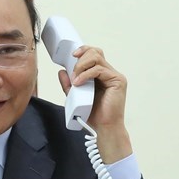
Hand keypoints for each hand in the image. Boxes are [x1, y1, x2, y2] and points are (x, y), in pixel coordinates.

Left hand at [57, 45, 131, 162]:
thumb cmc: (93, 115)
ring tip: (75, 79)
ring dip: (81, 66)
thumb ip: (69, 85)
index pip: (93, 54)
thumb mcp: (75, 97)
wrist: (103, 128)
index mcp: (101, 75)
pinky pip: (99, 70)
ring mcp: (114, 76)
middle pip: (95, 52)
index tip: (71, 56)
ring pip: (97, 58)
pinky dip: (86, 75)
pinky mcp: (117, 81)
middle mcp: (109, 73)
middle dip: (80, 58)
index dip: (83, 51)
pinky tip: (78, 83)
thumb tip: (62, 72)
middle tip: (72, 72)